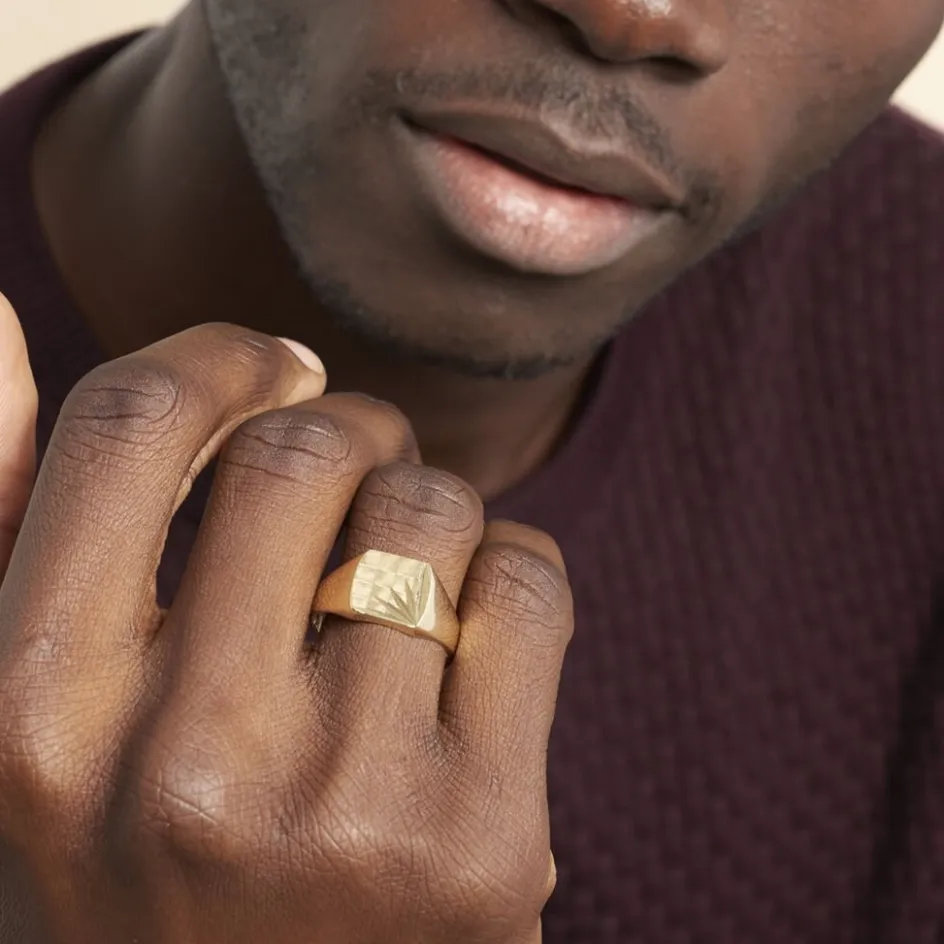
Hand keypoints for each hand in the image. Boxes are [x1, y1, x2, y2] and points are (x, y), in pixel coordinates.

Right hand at [0, 322, 572, 942]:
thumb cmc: (150, 855)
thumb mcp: (38, 711)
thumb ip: (6, 515)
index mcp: (34, 717)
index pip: (137, 423)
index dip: (223, 358)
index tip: (275, 370)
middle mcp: (185, 770)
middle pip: (308, 449)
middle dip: (352, 428)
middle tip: (359, 471)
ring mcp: (346, 811)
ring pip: (433, 508)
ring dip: (432, 509)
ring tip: (408, 574)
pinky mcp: (482, 841)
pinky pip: (529, 586)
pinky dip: (513, 569)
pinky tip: (478, 629)